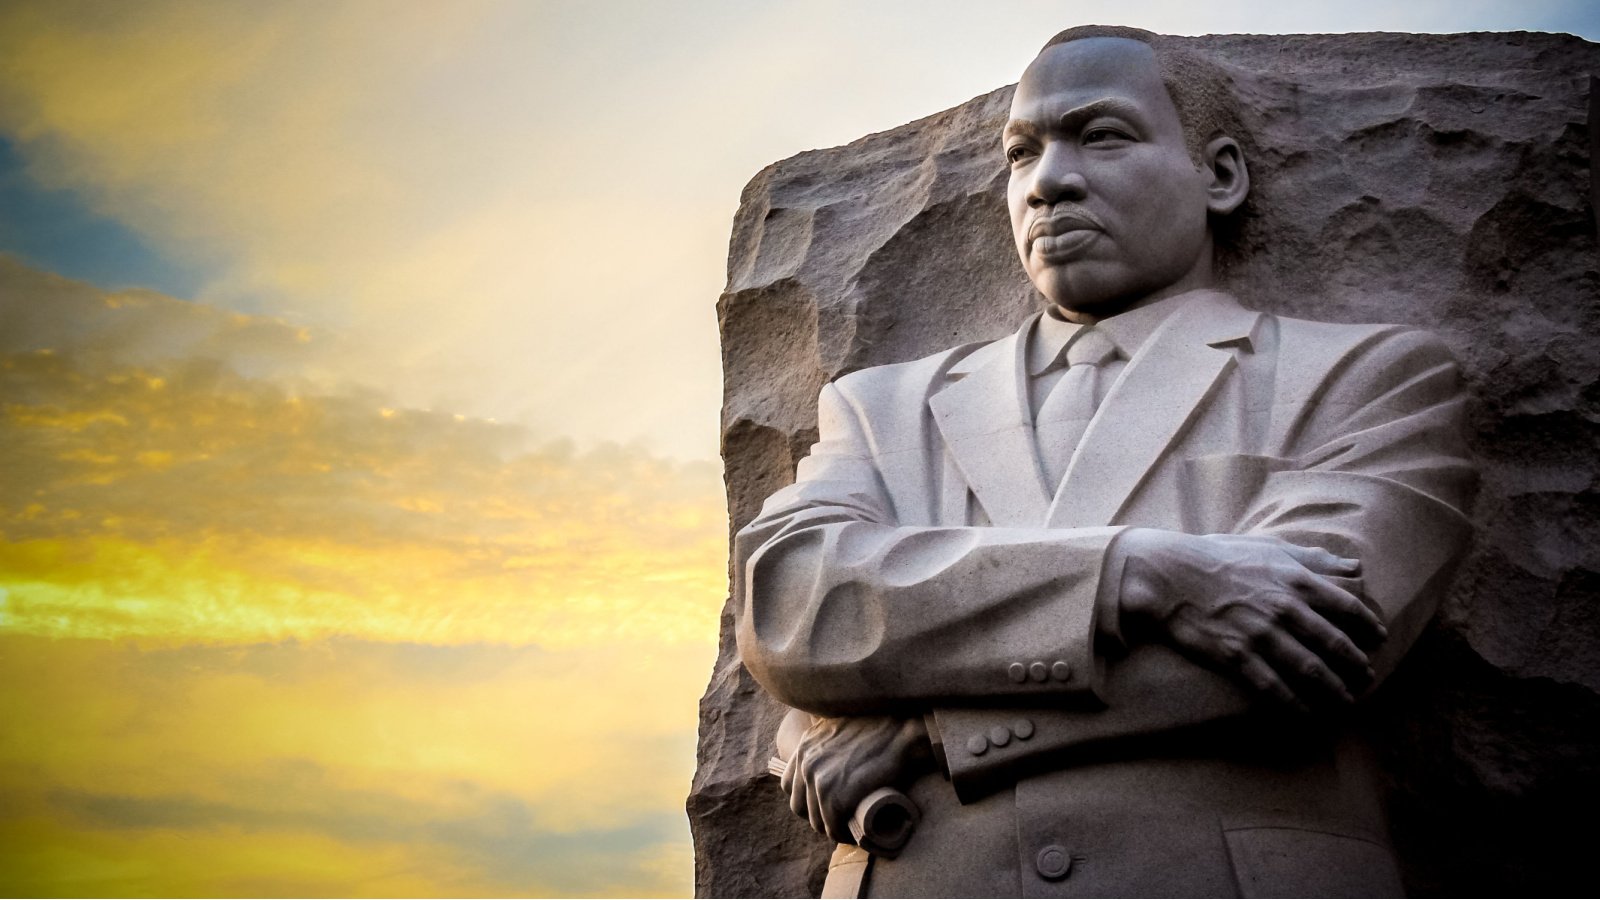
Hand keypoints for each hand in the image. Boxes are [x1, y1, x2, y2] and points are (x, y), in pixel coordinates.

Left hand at [779, 715, 931, 842]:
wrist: (901, 732)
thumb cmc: (881, 728)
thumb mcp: (842, 727)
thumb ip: (828, 741)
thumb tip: (832, 758)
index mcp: (805, 745)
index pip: (789, 784)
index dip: (805, 799)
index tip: (822, 805)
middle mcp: (806, 762)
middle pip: (799, 805)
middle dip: (817, 816)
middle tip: (838, 820)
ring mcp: (819, 780)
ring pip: (816, 819)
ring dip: (831, 828)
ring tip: (847, 829)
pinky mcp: (836, 796)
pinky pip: (832, 826)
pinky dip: (842, 834)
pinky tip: (853, 834)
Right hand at [1114, 530, 1385, 710]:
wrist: (1168, 575)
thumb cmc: (1218, 558)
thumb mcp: (1269, 548)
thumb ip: (1315, 559)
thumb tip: (1356, 567)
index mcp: (1294, 579)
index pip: (1348, 608)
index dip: (1369, 627)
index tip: (1378, 640)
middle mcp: (1283, 608)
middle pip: (1335, 645)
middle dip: (1357, 667)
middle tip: (1367, 679)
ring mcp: (1260, 634)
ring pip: (1310, 670)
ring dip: (1334, 690)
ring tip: (1346, 702)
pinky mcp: (1236, 656)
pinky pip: (1273, 687)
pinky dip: (1294, 704)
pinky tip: (1306, 714)